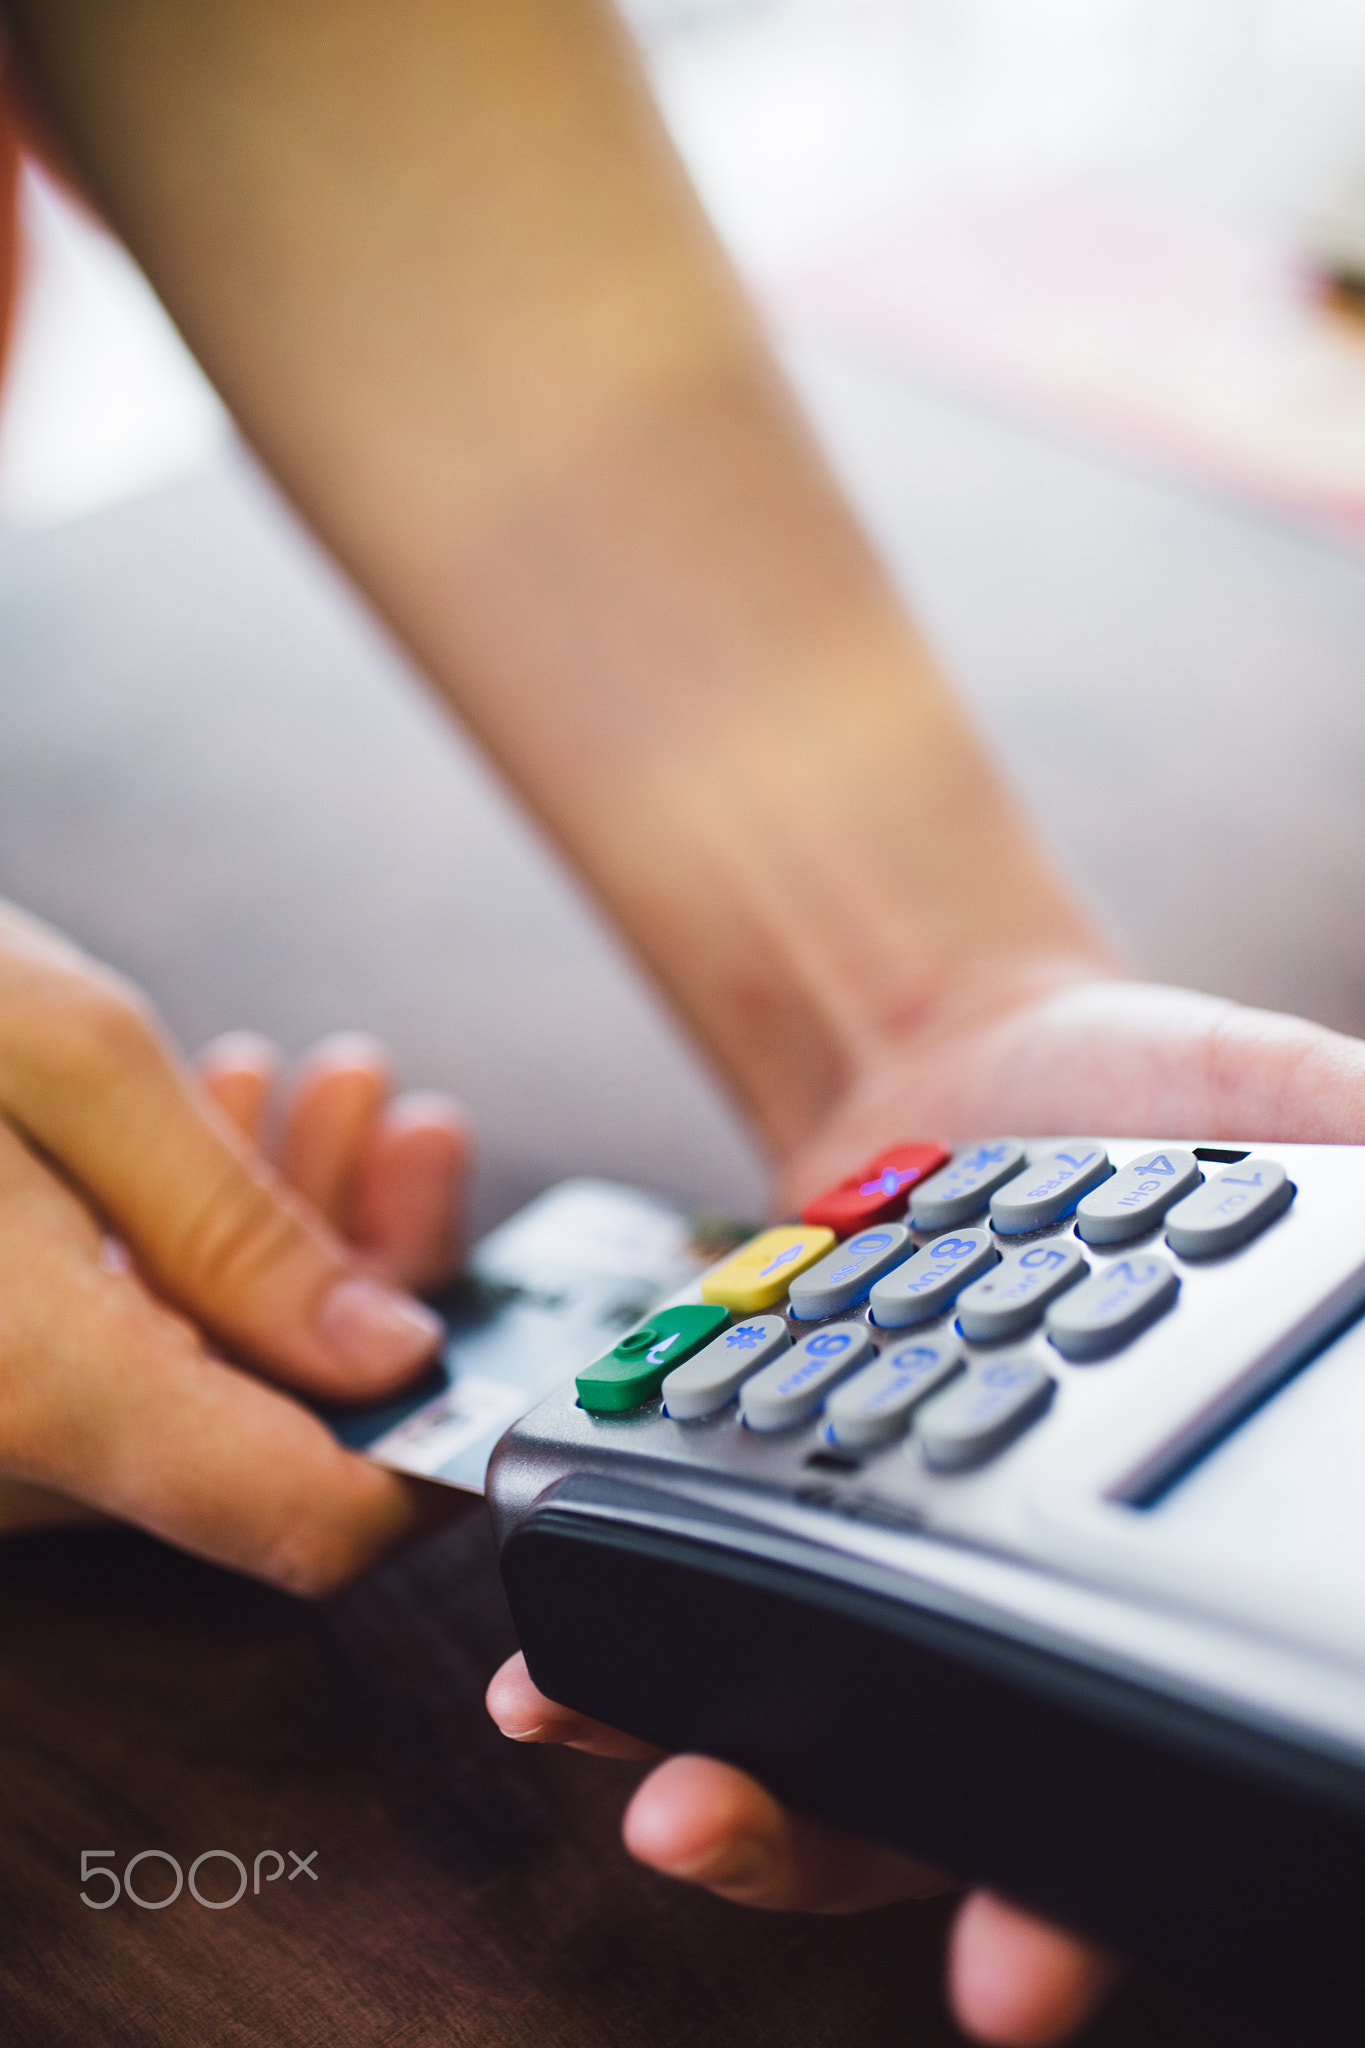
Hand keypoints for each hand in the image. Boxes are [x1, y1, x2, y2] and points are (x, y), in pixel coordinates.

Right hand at [0, 898, 469, 1590]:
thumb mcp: (64, 1058)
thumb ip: (239, 1226)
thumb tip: (385, 1352)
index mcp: (43, 1388)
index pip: (304, 1525)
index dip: (428, 1456)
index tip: (496, 1353)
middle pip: (265, 1435)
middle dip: (362, 1279)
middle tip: (398, 1129)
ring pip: (197, 1386)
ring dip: (282, 1244)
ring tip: (321, 1093)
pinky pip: (111, 1358)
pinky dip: (185, 1255)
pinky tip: (210, 1129)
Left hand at [490, 968, 1364, 2042]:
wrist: (976, 1049)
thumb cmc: (1159, 1097)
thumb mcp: (1291, 1118)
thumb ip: (1353, 1168)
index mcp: (1146, 1540)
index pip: (1132, 1756)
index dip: (1091, 1893)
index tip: (1018, 1972)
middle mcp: (1021, 1588)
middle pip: (948, 1798)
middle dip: (848, 1847)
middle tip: (748, 1841)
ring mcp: (892, 1552)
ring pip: (814, 1737)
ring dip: (725, 1784)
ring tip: (654, 1792)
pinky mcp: (771, 1493)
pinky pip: (699, 1602)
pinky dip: (631, 1649)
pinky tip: (555, 1671)